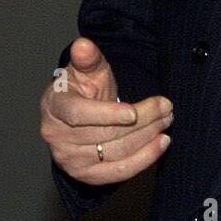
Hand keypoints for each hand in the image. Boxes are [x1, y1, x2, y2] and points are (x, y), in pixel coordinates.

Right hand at [40, 36, 172, 185]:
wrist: (74, 119)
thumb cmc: (81, 90)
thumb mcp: (85, 69)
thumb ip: (87, 58)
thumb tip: (83, 45)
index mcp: (54, 106)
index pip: (78, 114)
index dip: (107, 114)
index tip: (134, 111)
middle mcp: (57, 137)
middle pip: (105, 134)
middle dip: (142, 120)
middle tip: (166, 107)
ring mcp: (70, 160)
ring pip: (116, 152)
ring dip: (147, 137)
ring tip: (167, 120)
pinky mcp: (86, 176)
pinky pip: (119, 172)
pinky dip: (144, 159)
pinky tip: (161, 144)